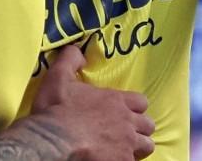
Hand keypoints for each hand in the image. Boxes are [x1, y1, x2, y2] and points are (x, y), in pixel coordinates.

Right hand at [28, 45, 154, 160]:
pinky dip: (124, 160)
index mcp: (115, 100)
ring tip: (123, 149)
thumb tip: (78, 51)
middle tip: (125, 132)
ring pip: (147, 146)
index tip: (124, 111)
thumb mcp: (58, 76)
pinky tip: (112, 159)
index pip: (141, 101)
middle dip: (140, 128)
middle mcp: (126, 121)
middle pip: (148, 125)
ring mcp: (126, 144)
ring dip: (137, 147)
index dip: (134, 107)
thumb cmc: (56, 109)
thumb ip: (70, 59)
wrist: (52, 140)